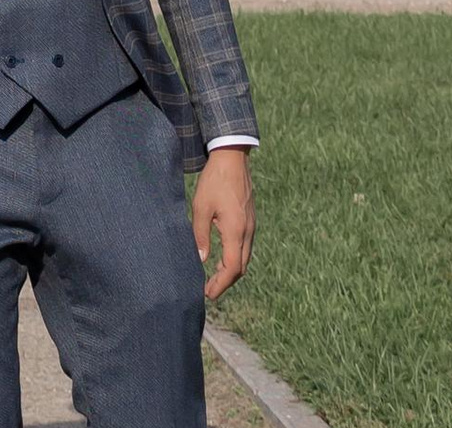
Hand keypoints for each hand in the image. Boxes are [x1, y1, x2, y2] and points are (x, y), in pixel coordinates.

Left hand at [191, 146, 254, 299]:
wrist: (232, 158)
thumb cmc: (214, 181)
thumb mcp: (201, 206)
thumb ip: (200, 234)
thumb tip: (201, 259)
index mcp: (236, 231)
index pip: (232, 268)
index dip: (221, 284)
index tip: (209, 293)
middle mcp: (247, 232)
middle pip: (240, 267)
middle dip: (225, 281)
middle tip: (209, 289)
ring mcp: (251, 226)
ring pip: (244, 257)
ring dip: (230, 270)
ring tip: (213, 276)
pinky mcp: (250, 219)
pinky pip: (245, 246)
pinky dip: (235, 257)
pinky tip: (222, 256)